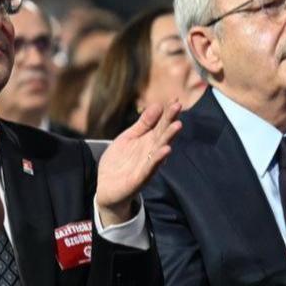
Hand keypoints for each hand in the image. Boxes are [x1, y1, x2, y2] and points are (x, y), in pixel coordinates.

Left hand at [96, 101, 182, 225]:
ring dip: (169, 138)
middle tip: (178, 107)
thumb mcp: (129, 137)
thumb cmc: (119, 161)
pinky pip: (150, 168)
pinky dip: (158, 159)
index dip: (168, 112)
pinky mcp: (140, 178)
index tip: (176, 99)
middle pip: (163, 134)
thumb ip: (143, 123)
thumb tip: (158, 105)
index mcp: (148, 140)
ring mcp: (147, 165)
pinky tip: (166, 150)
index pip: (161, 124)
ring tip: (177, 125)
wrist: (106, 186)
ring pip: (160, 149)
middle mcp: (151, 151)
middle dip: (171, 120)